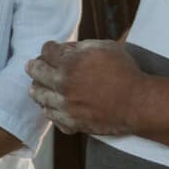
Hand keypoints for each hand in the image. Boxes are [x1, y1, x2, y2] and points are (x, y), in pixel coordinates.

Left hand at [25, 40, 143, 136]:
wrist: (138, 103)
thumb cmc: (125, 72)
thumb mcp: (104, 47)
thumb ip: (81, 47)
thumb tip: (66, 49)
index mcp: (70, 63)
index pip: (47, 51)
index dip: (48, 48)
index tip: (49, 49)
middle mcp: (63, 84)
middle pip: (37, 73)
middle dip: (34, 66)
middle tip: (31, 66)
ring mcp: (66, 105)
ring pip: (40, 96)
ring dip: (37, 89)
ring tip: (34, 88)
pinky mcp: (72, 122)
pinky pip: (52, 117)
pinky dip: (49, 110)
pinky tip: (49, 107)